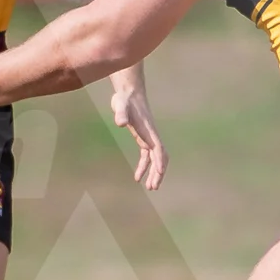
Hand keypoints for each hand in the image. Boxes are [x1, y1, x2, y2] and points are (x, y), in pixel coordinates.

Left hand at [111, 72, 165, 189]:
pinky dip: (144, 166)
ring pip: (155, 158)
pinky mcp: (142, 137)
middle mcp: (151, 135)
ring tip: (150, 187)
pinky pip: (146, 155)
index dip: (159, 161)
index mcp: (149, 131)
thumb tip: (120, 122)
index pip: (158, 148)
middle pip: (160, 156)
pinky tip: (137, 176)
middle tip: (153, 187)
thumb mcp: (120, 105)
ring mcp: (148, 137)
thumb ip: (121, 113)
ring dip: (154, 172)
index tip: (159, 173)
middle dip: (158, 172)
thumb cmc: (124, 99)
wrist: (128, 92)